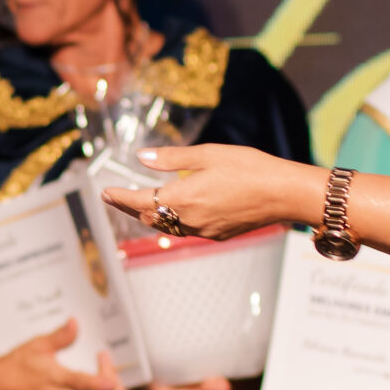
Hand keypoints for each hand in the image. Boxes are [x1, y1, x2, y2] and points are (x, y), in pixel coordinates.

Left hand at [99, 144, 320, 241]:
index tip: (104, 192)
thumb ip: (171, 158)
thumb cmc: (250, 168)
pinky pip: (186, 230)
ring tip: (140, 205)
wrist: (285, 194)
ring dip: (150, 216)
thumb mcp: (208, 154)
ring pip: (166, 227)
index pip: (138, 201)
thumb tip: (140, 157)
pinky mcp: (217, 235)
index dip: (118, 197)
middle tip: (115, 198)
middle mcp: (188, 220)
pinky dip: (173, 221)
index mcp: (182, 198)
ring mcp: (203, 231)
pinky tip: (175, 212)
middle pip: (149, 217)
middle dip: (130, 208)